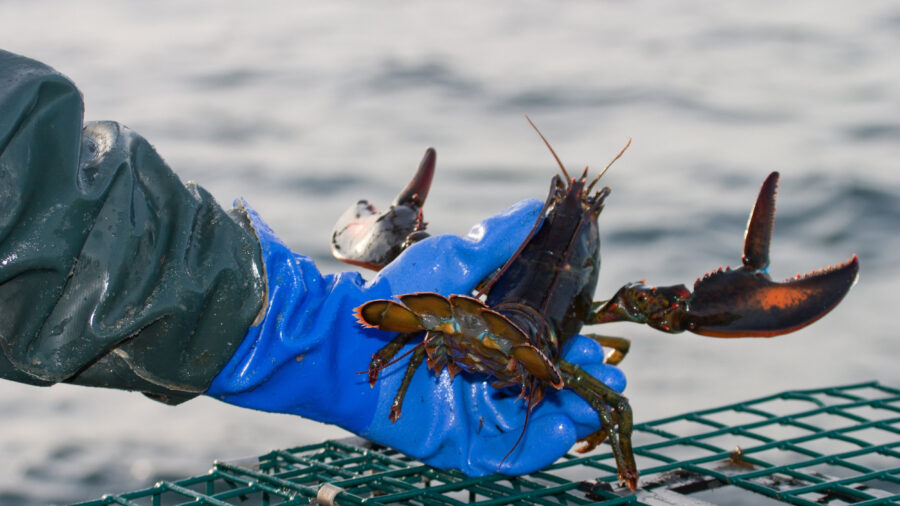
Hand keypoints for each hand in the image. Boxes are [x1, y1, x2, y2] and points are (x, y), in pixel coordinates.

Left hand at [206, 198, 625, 475]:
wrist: (343, 335)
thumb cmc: (395, 294)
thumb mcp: (452, 259)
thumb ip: (496, 240)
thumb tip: (534, 205)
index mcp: (484, 338)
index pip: (539, 349)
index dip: (570, 349)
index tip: (596, 342)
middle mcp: (482, 376)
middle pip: (541, 389)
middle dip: (577, 384)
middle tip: (605, 375)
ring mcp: (469, 410)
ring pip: (529, 423)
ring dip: (568, 418)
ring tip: (592, 407)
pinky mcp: (454, 441)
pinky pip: (502, 454)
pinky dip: (536, 449)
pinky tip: (564, 432)